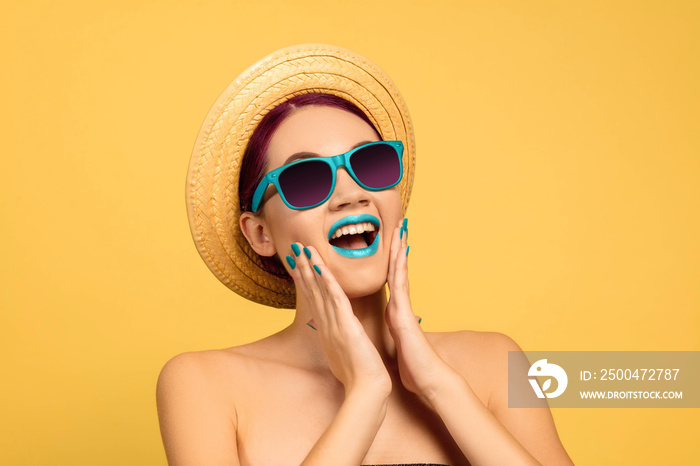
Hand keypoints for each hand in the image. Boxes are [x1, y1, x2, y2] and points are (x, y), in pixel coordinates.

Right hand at [286, 243, 391, 396]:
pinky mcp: (345, 325)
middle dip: (304, 269)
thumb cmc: (358, 376)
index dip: (306, 281)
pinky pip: (335, 299)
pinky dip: (328, 282)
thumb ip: (339, 343)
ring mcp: (334, 325)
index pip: (314, 300)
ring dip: (312, 269)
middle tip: (295, 250)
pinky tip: (321, 267)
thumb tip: (335, 340)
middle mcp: (326, 325)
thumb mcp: (344, 355)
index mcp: (327, 330)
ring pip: (320, 291)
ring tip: (303, 250)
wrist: (366, 389)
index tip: (299, 265)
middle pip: (312, 292)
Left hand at [385, 220, 455, 399]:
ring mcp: (403, 306)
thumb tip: (395, 330)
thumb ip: (397, 334)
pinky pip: (399, 283)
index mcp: (395, 312)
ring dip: (399, 249)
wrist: (428, 379)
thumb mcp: (398, 346)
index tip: (389, 244)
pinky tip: (398, 251)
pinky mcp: (404, 312)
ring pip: (399, 271)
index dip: (390, 262)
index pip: (391, 281)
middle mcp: (400, 305)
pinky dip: (398, 266)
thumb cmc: (413, 366)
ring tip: (400, 228)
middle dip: (396, 247)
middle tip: (397, 225)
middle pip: (396, 270)